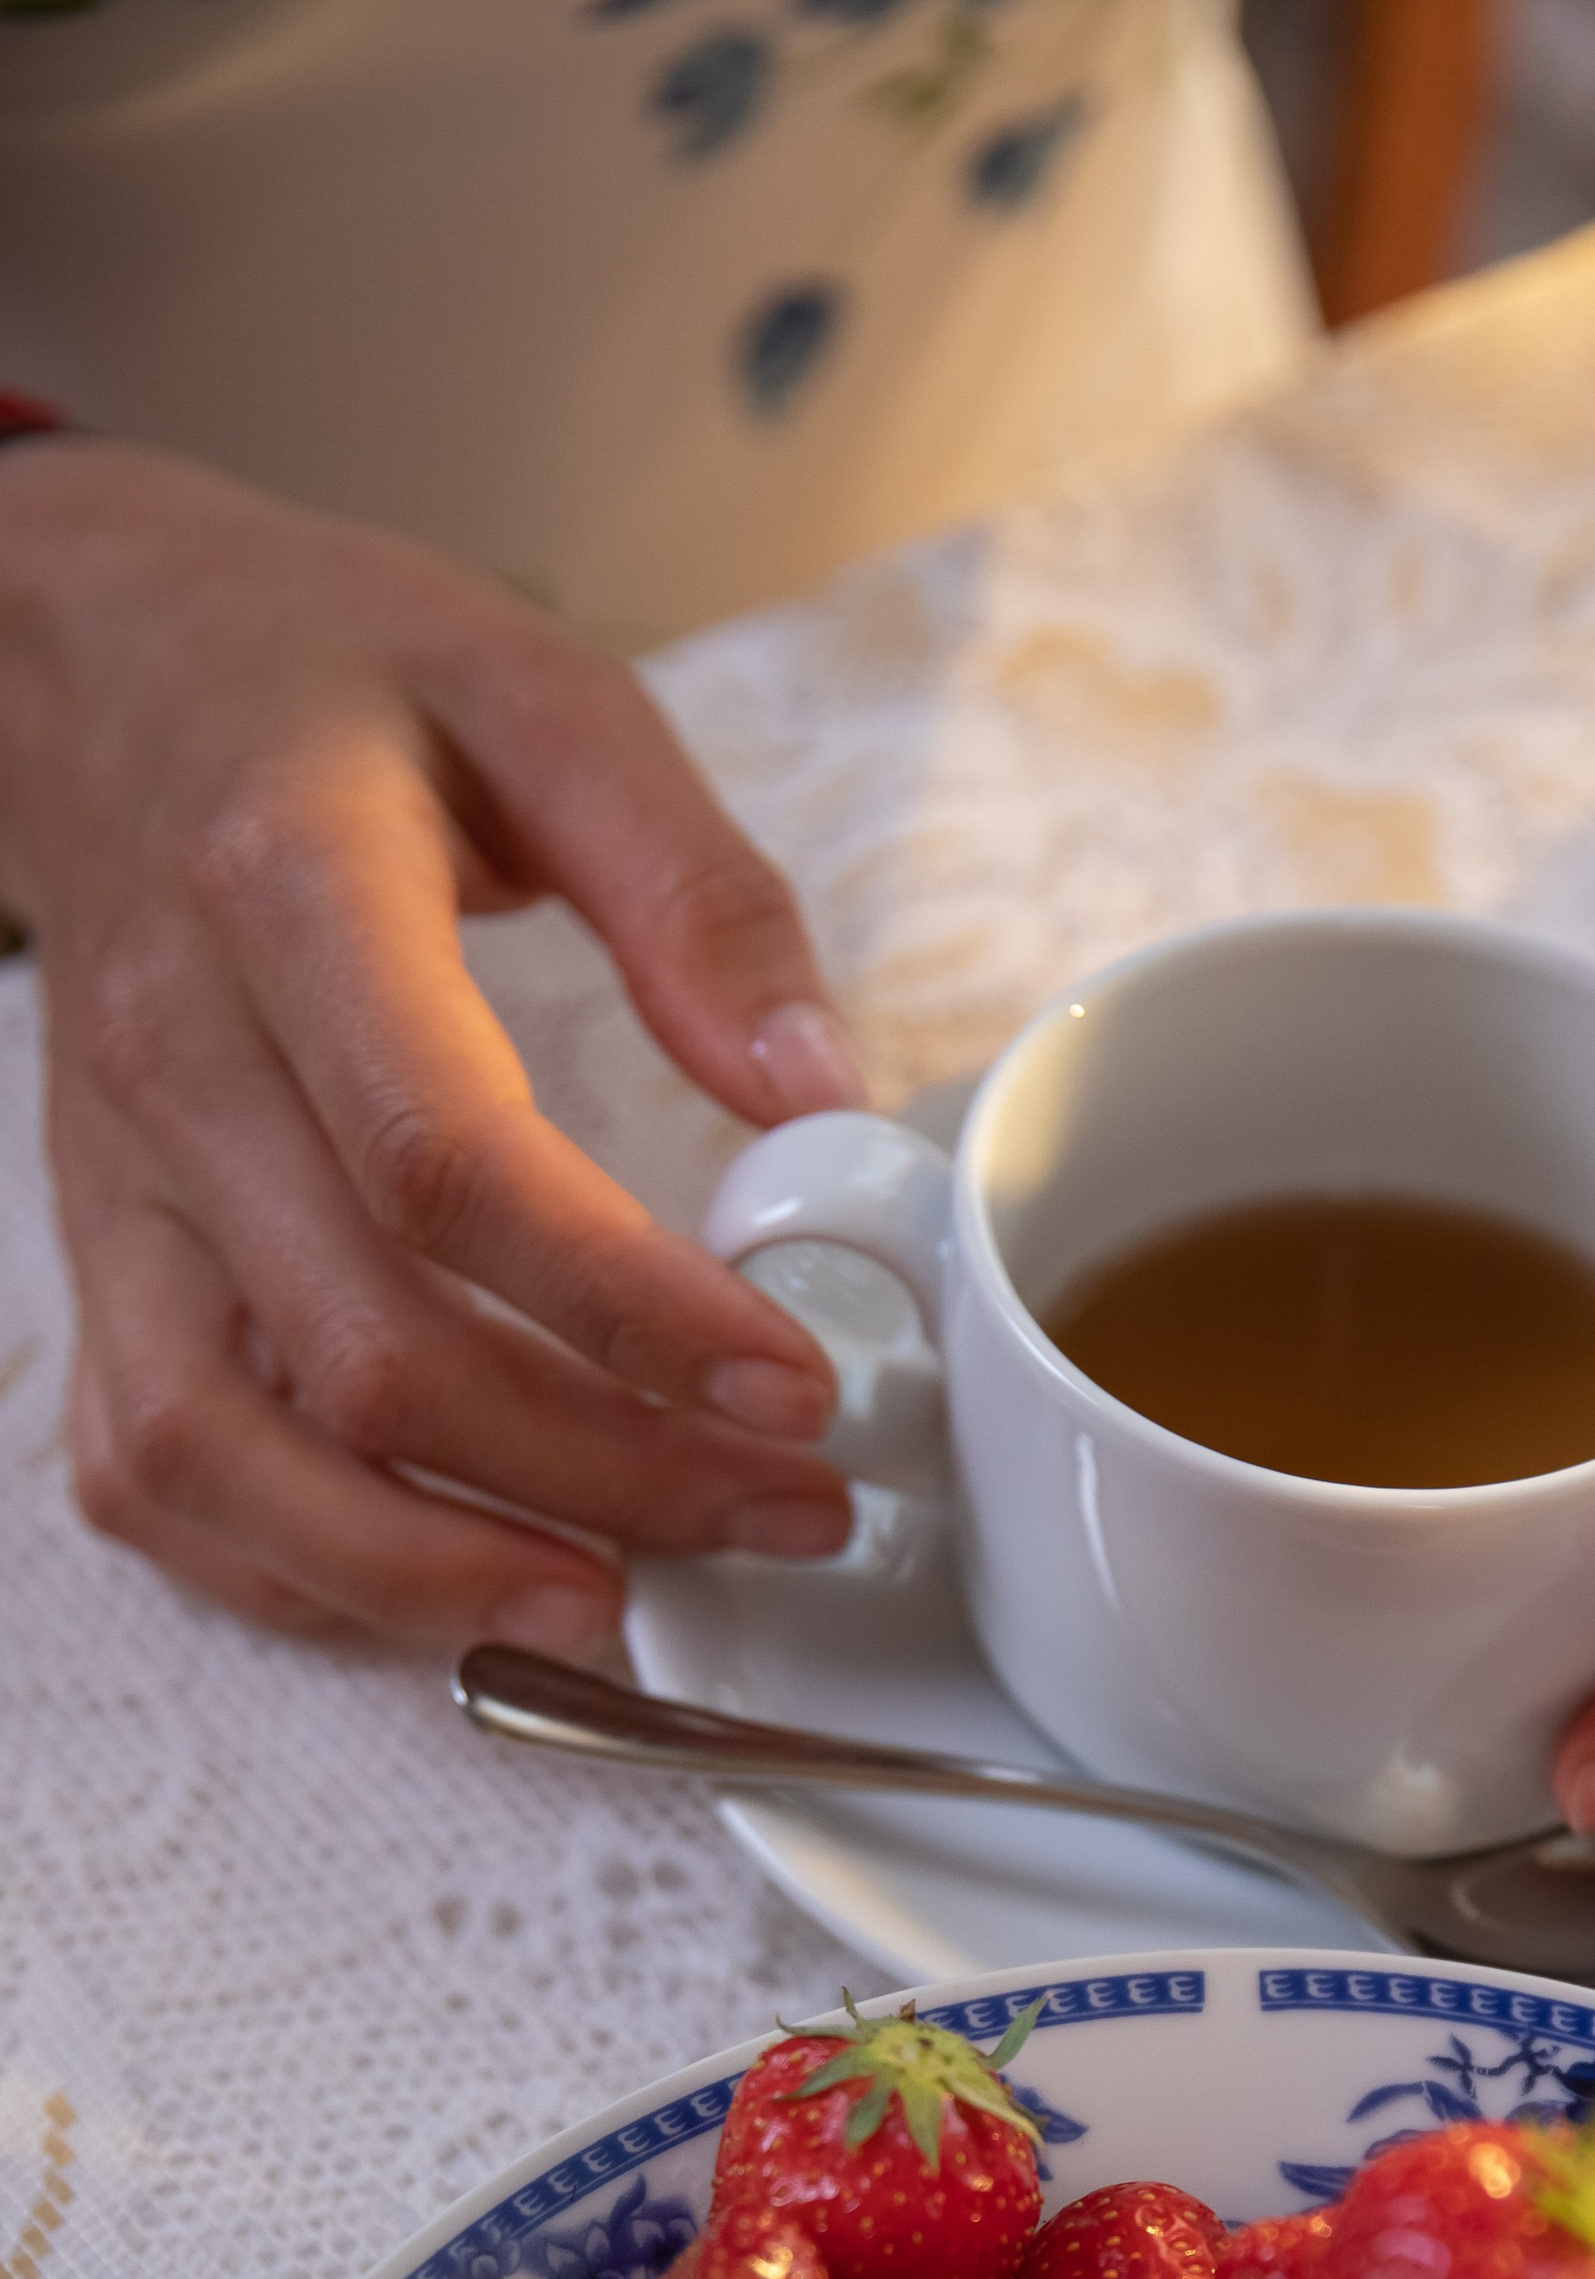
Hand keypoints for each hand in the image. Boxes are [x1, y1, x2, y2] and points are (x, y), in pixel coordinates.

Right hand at [0, 440, 865, 1648]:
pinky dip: (291, 1572)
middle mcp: (177, 1066)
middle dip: (599, 1474)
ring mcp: (118, 1185)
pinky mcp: (100, 1256)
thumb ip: (695, 888)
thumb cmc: (325, 676)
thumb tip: (817, 1088)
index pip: (448, 1163)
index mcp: (289, 898)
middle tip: (783, 1512)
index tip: (794, 1386)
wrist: (81, 660)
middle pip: (370, 1350)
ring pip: (227, 1456)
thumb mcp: (538, 690)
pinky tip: (448, 1582)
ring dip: (427, 1573)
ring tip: (617, 1607)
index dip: (630, 1310)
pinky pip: (153, 1470)